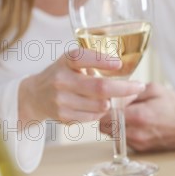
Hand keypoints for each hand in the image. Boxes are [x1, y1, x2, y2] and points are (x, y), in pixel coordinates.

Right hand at [19, 48, 145, 124]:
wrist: (35, 95)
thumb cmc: (63, 74)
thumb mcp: (72, 61)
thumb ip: (93, 62)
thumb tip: (124, 69)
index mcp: (66, 61)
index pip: (82, 58)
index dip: (102, 61)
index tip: (119, 63)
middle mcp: (61, 79)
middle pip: (99, 87)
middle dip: (124, 88)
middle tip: (139, 86)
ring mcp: (61, 100)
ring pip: (100, 105)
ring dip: (111, 102)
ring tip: (109, 97)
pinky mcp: (63, 117)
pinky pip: (93, 117)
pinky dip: (100, 112)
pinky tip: (94, 105)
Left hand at [100, 82, 174, 151]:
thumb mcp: (154, 90)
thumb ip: (131, 92)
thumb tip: (114, 94)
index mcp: (139, 116)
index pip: (104, 116)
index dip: (102, 107)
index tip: (107, 100)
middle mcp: (136, 134)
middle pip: (104, 128)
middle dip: (105, 116)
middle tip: (114, 107)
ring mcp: (138, 144)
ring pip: (112, 135)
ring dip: (114, 125)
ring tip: (127, 114)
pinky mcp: (141, 150)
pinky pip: (123, 140)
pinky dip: (124, 132)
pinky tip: (135, 123)